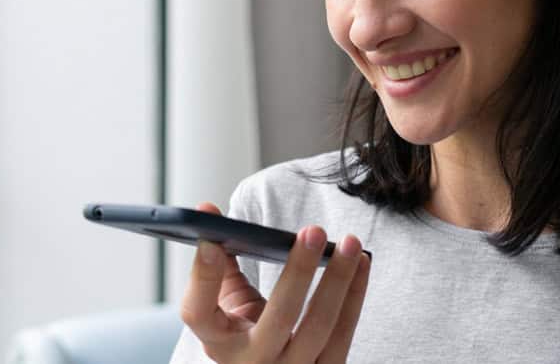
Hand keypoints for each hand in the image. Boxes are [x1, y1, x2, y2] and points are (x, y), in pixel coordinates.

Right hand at [180, 202, 370, 363]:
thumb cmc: (245, 330)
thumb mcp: (223, 305)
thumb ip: (218, 262)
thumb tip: (207, 211)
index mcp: (217, 341)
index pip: (198, 313)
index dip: (203, 276)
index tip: (212, 238)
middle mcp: (250, 363)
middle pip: (278, 318)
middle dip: (299, 271)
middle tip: (313, 230)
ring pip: (319, 327)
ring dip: (338, 280)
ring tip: (349, 242)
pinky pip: (344, 333)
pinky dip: (354, 294)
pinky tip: (361, 262)